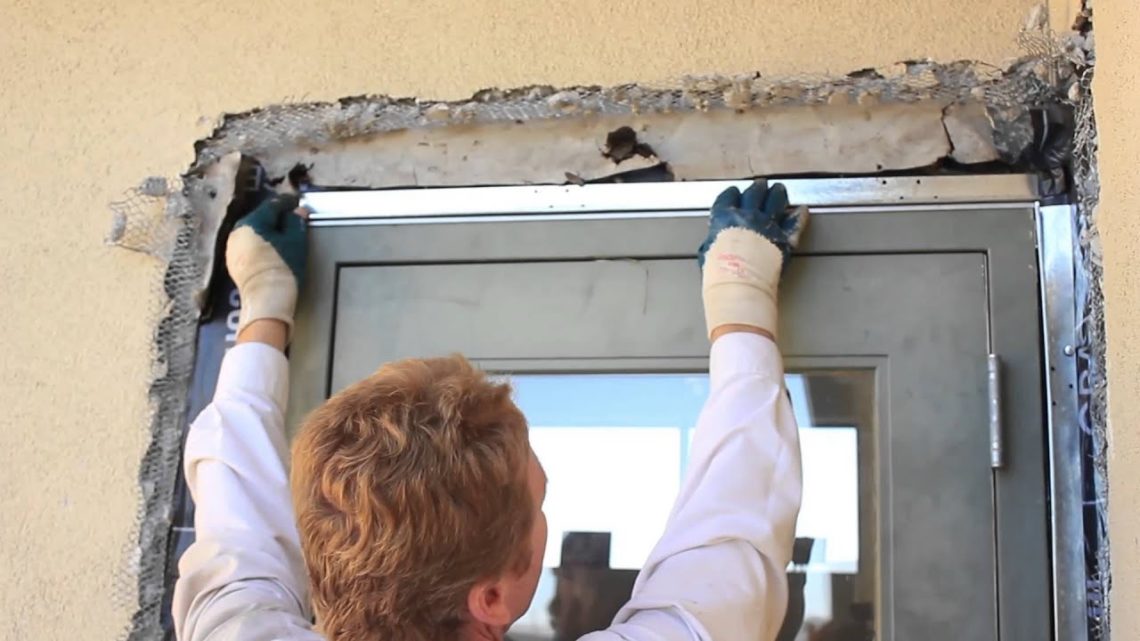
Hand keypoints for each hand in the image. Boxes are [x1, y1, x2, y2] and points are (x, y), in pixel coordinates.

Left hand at [226, 194, 307, 343]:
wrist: (266, 300)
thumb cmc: (282, 269)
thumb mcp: (295, 243)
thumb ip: (296, 223)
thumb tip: (297, 212)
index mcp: (252, 222)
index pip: (272, 205)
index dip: (287, 204)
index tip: (297, 204)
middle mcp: (237, 232)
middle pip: (260, 218)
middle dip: (276, 219)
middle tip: (292, 221)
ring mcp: (232, 248)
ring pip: (253, 233)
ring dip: (267, 232)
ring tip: (283, 237)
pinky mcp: (234, 264)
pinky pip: (249, 247)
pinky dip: (260, 245)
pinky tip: (271, 251)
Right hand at [698, 181, 807, 339]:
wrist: (740, 286)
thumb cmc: (720, 274)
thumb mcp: (707, 254)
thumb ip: (713, 240)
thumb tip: (714, 240)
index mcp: (725, 217)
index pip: (728, 197)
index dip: (731, 193)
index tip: (734, 193)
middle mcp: (748, 216)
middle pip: (755, 194)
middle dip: (757, 188)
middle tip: (760, 185)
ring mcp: (768, 225)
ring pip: (776, 201)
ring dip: (778, 194)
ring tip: (779, 190)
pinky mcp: (784, 239)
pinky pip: (795, 222)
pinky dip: (798, 216)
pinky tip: (801, 211)